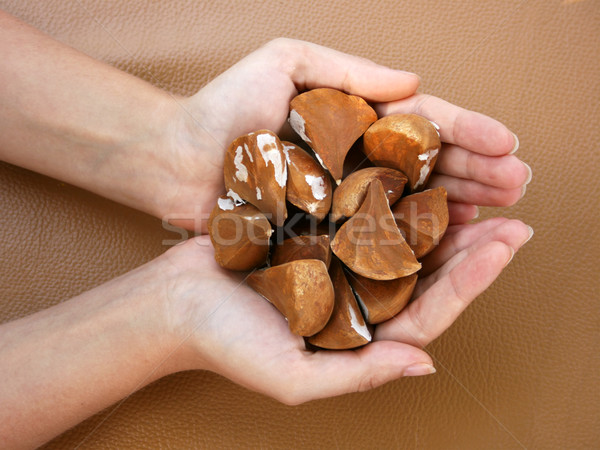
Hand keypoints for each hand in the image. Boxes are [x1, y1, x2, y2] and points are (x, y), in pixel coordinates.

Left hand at [160, 38, 530, 231]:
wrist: (176, 161)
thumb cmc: (224, 107)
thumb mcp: (286, 63)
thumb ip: (350, 70)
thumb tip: (416, 83)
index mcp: (355, 118)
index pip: (422, 124)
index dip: (467, 131)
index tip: (507, 143)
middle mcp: (356, 160)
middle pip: (427, 165)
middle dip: (477, 173)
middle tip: (520, 185)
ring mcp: (342, 198)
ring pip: (411, 202)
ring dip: (459, 206)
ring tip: (501, 213)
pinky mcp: (322, 231)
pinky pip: (376, 236)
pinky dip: (414, 239)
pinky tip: (449, 242)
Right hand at [161, 216, 530, 404]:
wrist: (173, 301)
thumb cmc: (225, 344)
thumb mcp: (293, 377)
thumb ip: (358, 376)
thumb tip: (425, 365)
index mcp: (358, 336)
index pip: (427, 312)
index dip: (470, 283)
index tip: (504, 248)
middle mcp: (355, 298)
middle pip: (424, 274)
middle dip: (470, 249)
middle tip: (512, 216)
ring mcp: (337, 264)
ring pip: (400, 240)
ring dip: (438, 217)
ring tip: (477, 192)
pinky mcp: (315, 234)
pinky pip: (361, 213)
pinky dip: (390, 196)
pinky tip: (415, 173)